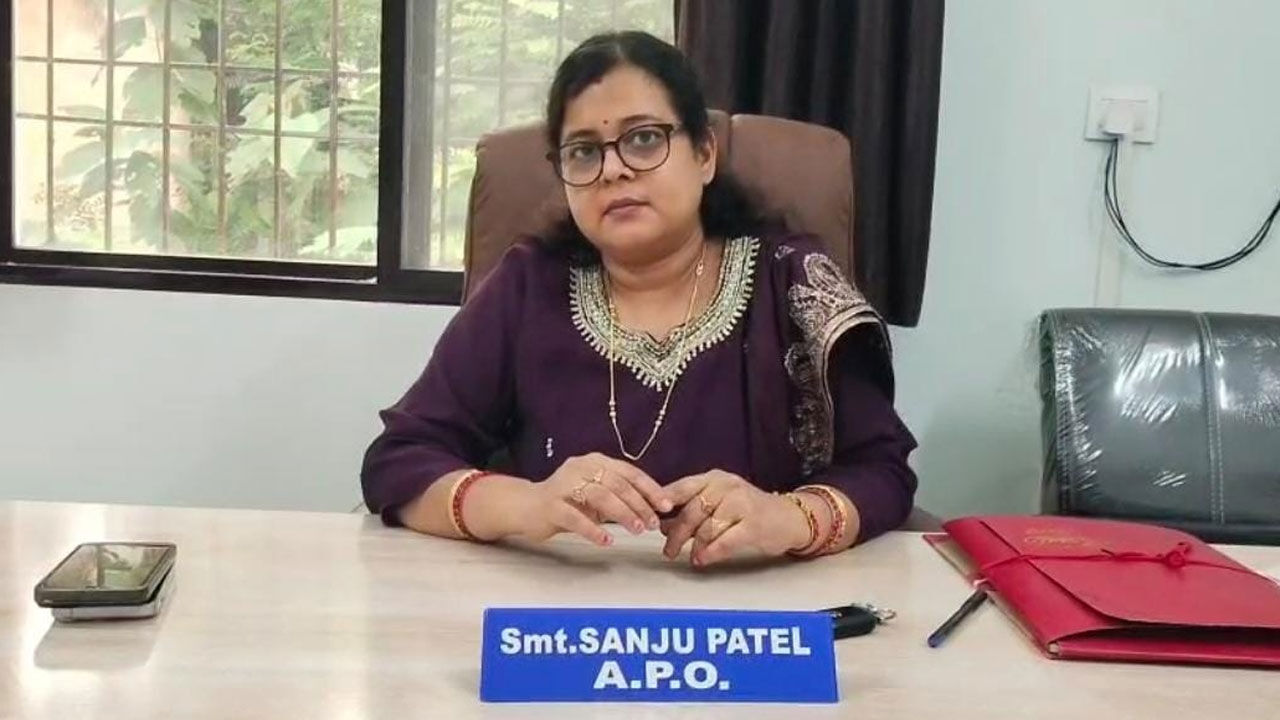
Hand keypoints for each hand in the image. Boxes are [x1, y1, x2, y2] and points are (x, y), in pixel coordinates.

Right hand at [509, 454, 672, 545]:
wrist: (525, 507)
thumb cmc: (567, 502)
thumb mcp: (596, 495)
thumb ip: (620, 497)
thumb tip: (656, 509)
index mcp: (595, 462)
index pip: (629, 472)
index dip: (650, 488)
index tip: (667, 505)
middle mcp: (580, 468)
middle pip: (617, 484)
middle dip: (639, 504)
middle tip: (653, 523)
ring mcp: (564, 485)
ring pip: (600, 497)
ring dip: (622, 514)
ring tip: (637, 530)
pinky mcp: (550, 505)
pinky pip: (575, 518)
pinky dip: (593, 529)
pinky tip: (606, 540)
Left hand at [660, 470, 811, 566]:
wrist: (789, 518)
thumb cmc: (749, 512)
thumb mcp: (720, 502)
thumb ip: (693, 510)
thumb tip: (662, 525)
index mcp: (714, 479)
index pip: (682, 487)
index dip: (663, 503)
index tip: (647, 517)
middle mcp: (727, 486)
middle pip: (691, 511)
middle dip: (676, 533)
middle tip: (668, 550)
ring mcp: (741, 504)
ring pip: (706, 527)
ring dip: (694, 546)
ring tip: (690, 556)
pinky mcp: (753, 524)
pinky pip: (724, 540)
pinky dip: (710, 552)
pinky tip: (702, 560)